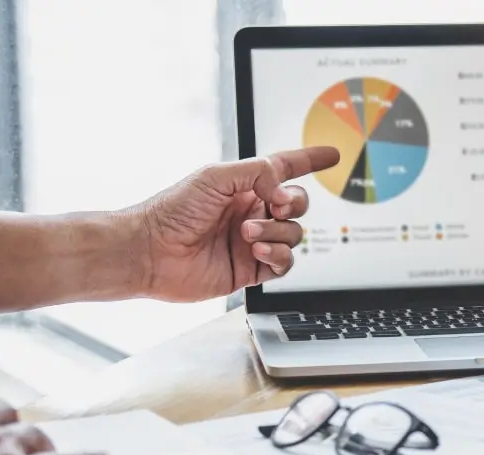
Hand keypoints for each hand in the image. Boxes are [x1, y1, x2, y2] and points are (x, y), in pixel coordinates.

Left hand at [131, 147, 339, 301]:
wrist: (150, 252)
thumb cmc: (172, 210)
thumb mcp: (216, 176)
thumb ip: (259, 173)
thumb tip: (285, 190)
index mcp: (244, 185)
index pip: (285, 168)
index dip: (310, 160)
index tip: (332, 155)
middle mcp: (251, 211)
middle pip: (297, 204)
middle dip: (294, 203)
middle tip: (275, 205)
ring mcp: (253, 241)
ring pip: (293, 235)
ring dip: (276, 233)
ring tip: (247, 235)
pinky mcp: (251, 269)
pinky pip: (284, 264)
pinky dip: (278, 257)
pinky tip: (257, 253)